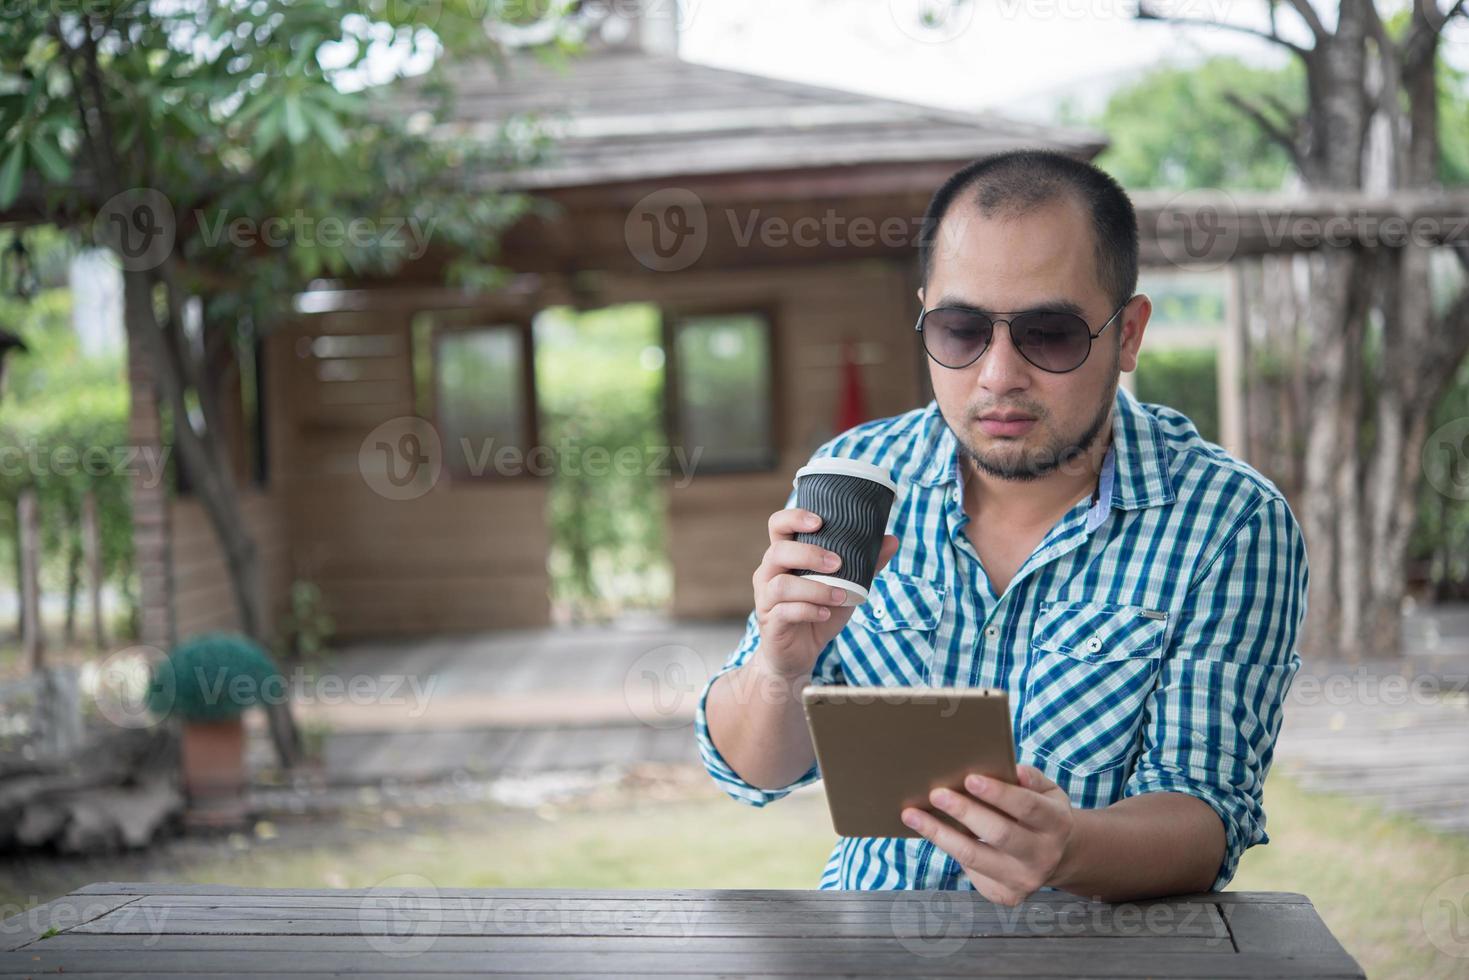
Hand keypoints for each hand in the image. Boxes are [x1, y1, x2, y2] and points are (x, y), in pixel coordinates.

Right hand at [753, 507, 898, 679]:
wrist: (798, 655)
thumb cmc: (818, 612)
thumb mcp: (845, 587)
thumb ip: (865, 565)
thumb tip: (892, 539)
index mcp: (784, 557)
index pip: (778, 525)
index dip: (794, 518)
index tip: (819, 521)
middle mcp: (769, 573)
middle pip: (778, 551)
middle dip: (809, 554)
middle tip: (837, 563)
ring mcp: (766, 598)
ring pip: (782, 585)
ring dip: (815, 588)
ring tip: (841, 596)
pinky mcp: (771, 622)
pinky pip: (786, 612)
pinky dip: (810, 610)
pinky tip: (826, 613)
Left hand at [900, 764, 1075, 906]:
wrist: (1058, 857)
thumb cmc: (1042, 814)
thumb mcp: (1048, 792)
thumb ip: (1031, 779)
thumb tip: (1012, 770)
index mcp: (1057, 824)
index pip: (1027, 807)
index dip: (998, 793)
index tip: (969, 778)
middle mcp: (1043, 856)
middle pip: (999, 834)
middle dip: (965, 812)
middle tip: (936, 794)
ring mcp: (1024, 880)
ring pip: (975, 857)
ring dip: (940, 834)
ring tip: (912, 814)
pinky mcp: (1006, 895)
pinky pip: (969, 870)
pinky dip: (946, 847)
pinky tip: (928, 831)